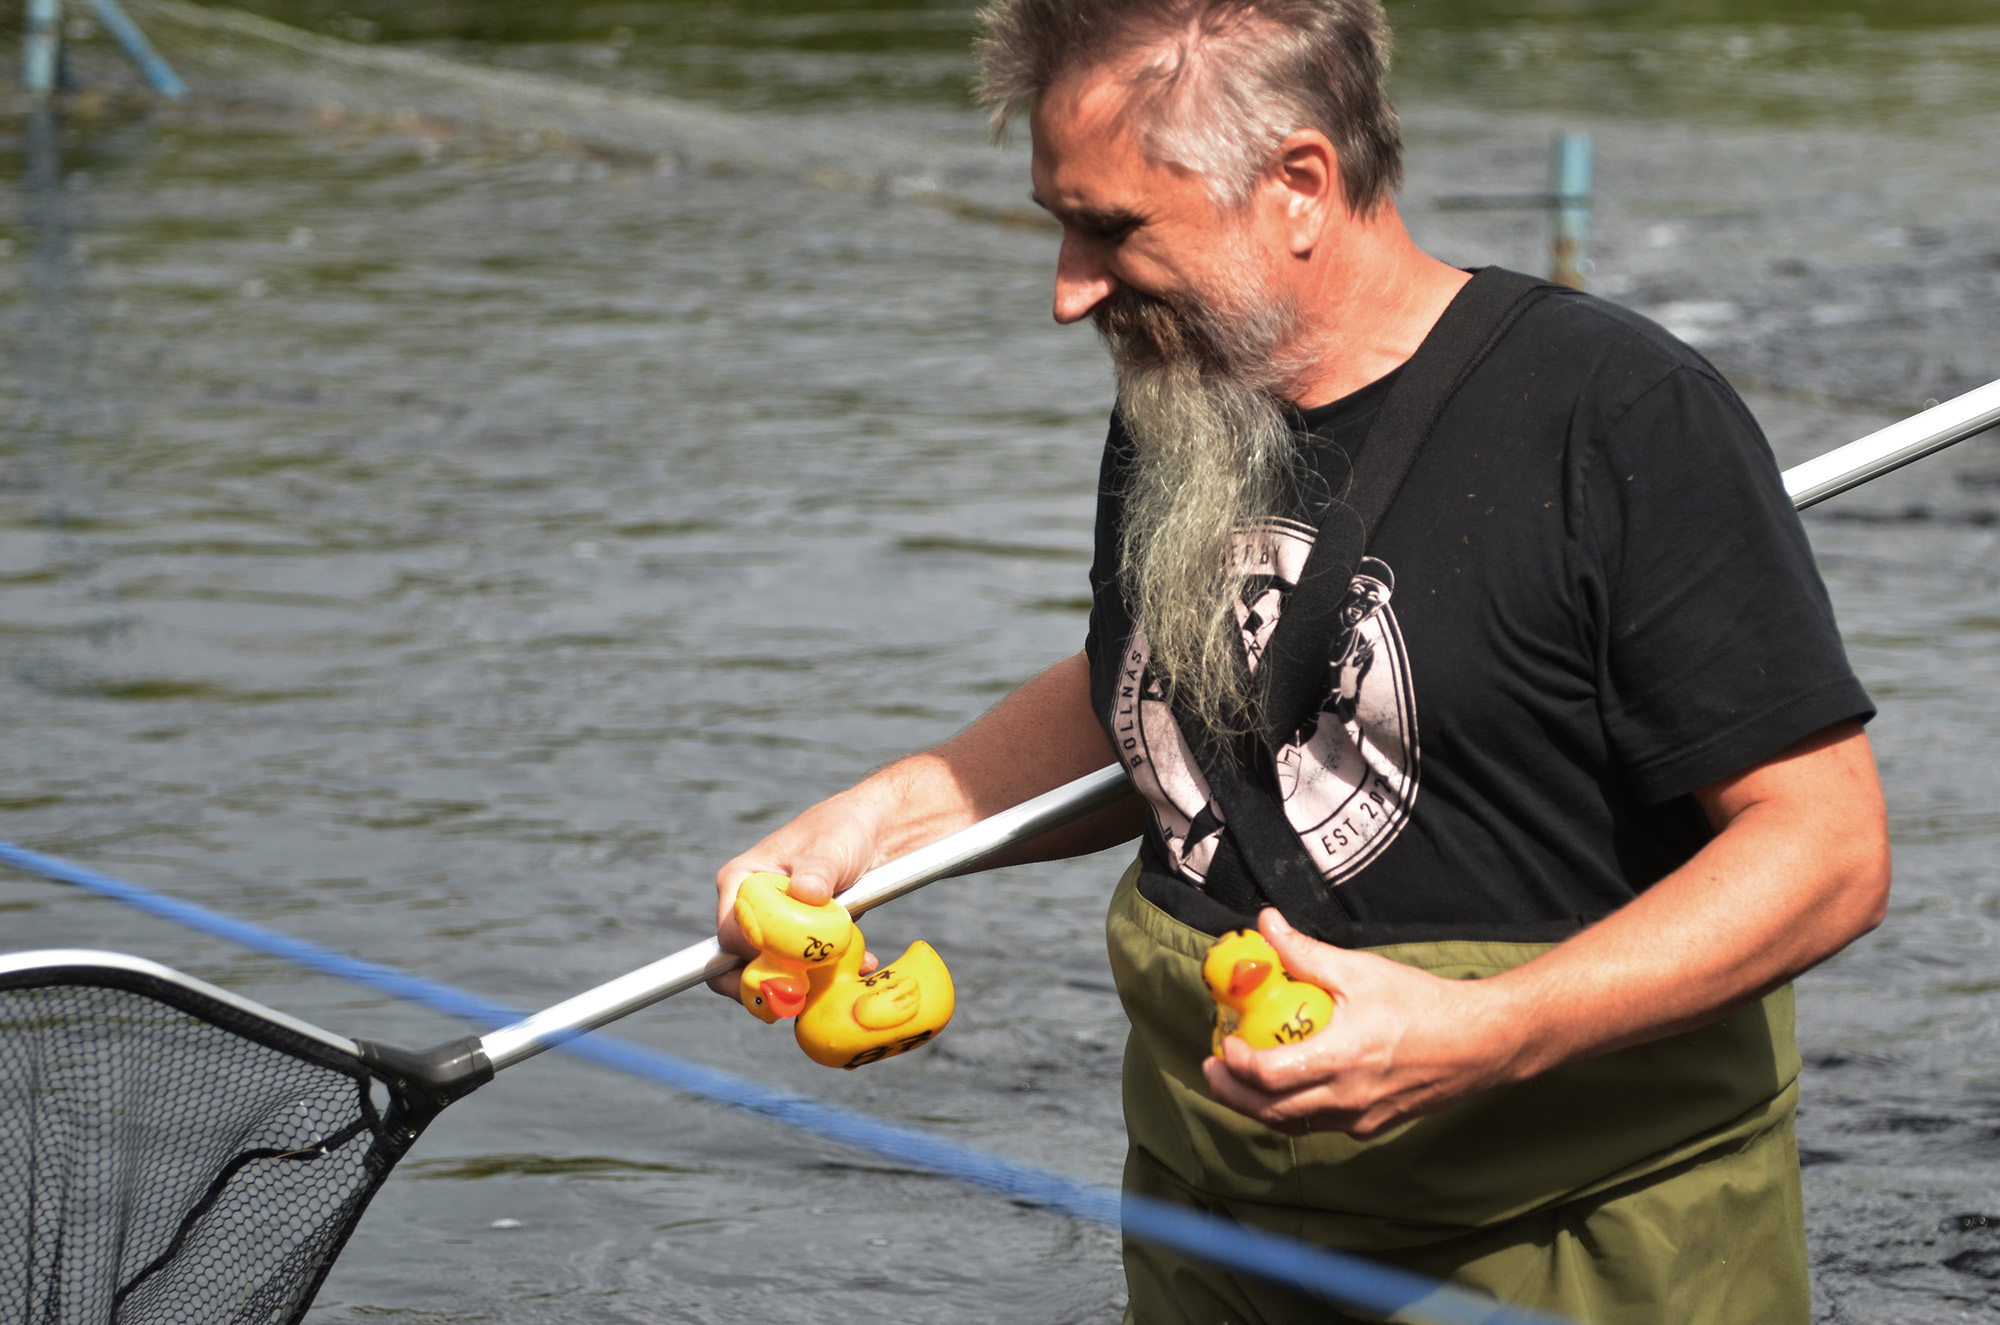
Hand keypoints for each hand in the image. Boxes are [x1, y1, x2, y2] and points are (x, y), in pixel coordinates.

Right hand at [708, 793, 881, 1001]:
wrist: (874, 835)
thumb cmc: (842, 831)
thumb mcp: (829, 849)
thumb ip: (817, 872)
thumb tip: (806, 893)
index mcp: (741, 881)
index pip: (730, 933)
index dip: (755, 955)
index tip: (790, 961)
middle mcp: (750, 907)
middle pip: (738, 963)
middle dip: (768, 982)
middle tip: (800, 992)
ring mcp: (774, 926)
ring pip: (770, 972)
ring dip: (802, 983)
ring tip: (836, 974)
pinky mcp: (800, 939)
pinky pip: (803, 969)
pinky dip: (827, 976)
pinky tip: (860, 963)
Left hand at [1201, 909, 1527, 1138]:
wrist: (1481, 1043)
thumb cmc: (1423, 1004)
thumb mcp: (1360, 970)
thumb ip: (1306, 952)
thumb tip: (1266, 925)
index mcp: (1341, 1060)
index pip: (1271, 1077)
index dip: (1237, 1065)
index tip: (1224, 1041)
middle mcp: (1348, 1099)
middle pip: (1271, 1111)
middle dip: (1233, 1093)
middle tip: (1212, 1068)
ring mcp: (1361, 1118)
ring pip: (1294, 1124)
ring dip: (1258, 1106)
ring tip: (1236, 1081)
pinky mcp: (1373, 1126)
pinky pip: (1320, 1124)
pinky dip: (1293, 1111)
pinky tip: (1285, 1089)